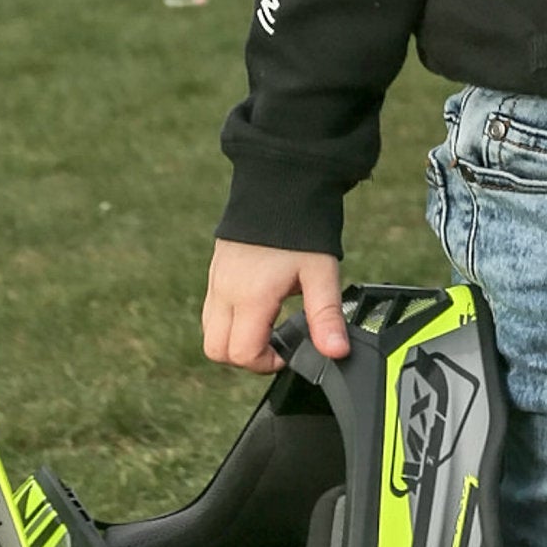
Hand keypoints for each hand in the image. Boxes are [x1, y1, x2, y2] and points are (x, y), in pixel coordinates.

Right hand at [201, 239, 349, 373]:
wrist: (279, 183)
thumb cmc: (300, 226)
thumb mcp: (321, 273)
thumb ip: (326, 316)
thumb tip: (336, 352)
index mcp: (250, 296)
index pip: (241, 353)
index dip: (266, 363)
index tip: (289, 350)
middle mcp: (225, 291)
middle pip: (216, 350)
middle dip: (246, 357)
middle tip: (276, 343)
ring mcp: (216, 280)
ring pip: (210, 332)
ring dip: (235, 340)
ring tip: (270, 324)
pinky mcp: (216, 271)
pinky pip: (212, 311)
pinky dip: (230, 321)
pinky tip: (260, 306)